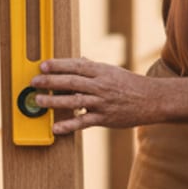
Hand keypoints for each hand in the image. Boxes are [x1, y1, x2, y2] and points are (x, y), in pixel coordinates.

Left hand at [31, 58, 164, 133]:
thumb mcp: (113, 71)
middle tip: (34, 82)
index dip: (58, 65)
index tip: (43, 65)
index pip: (76, 65)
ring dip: (54, 101)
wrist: (153, 100)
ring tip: (39, 101)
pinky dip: (69, 125)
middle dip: (50, 81)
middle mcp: (101, 85)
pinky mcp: (105, 118)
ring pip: (74, 100)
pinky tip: (56, 128)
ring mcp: (102, 102)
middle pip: (71, 81)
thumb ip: (94, 67)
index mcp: (102, 71)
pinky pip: (83, 122)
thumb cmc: (132, 85)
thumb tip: (80, 60)